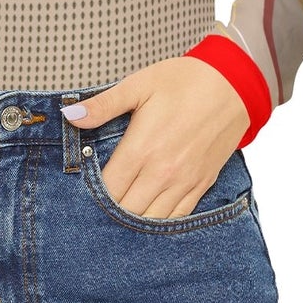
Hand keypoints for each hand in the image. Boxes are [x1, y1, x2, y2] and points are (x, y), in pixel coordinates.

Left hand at [63, 56, 248, 217]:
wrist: (233, 84)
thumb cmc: (183, 80)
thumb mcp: (139, 84)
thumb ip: (103, 105)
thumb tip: (70, 115)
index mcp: (142, 148)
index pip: (107, 189)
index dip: (91, 194)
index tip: (83, 188)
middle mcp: (162, 172)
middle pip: (125, 211)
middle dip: (109, 210)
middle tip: (97, 202)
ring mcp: (184, 182)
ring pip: (150, 220)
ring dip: (132, 220)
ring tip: (119, 210)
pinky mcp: (202, 185)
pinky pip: (177, 217)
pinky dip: (159, 221)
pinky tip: (147, 215)